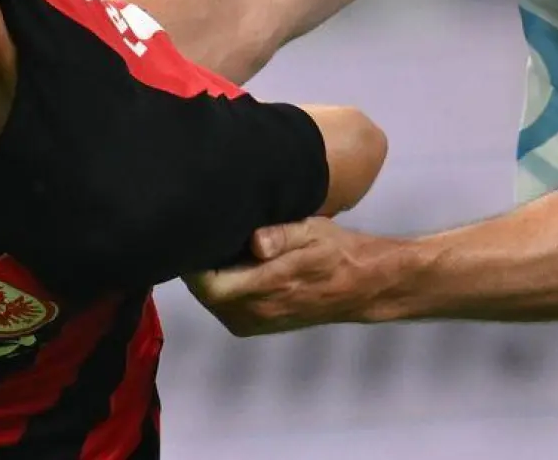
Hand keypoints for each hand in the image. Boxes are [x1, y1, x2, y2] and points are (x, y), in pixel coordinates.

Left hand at [184, 218, 401, 336]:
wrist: (363, 286)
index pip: (207, 284)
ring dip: (211, 277)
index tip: (197, 236)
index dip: (194, 261)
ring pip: (212, 301)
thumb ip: (280, 235)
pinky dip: (223, 288)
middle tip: (207, 236)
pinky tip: (235, 266)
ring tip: (222, 248)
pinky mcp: (259, 326)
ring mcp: (256, 323)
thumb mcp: (311, 231)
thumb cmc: (335, 252)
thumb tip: (255, 241)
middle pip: (204, 292)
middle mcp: (255, 313)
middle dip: (200, 266)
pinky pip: (226, 307)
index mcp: (265, 288)